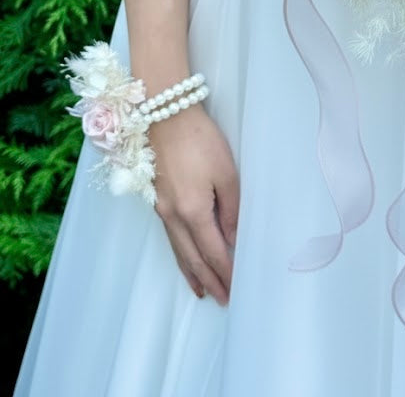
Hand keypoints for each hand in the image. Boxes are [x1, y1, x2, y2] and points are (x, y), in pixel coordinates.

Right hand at [148, 103, 238, 303]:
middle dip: (209, 280)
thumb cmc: (200, 139)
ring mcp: (162, 209)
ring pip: (178, 250)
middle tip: (222, 299)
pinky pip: (170, 237)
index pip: (213, 252)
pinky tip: (183, 258)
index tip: (236, 289)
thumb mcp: (225, 172)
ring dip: (191, 273)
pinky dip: (180, 254)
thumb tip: (232, 238)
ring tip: (202, 291)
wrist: (164, 114)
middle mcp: (173, 216)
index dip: (225, 272)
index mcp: (193, 211)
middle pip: (193, 257)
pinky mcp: (158, 199)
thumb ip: (231, 208)